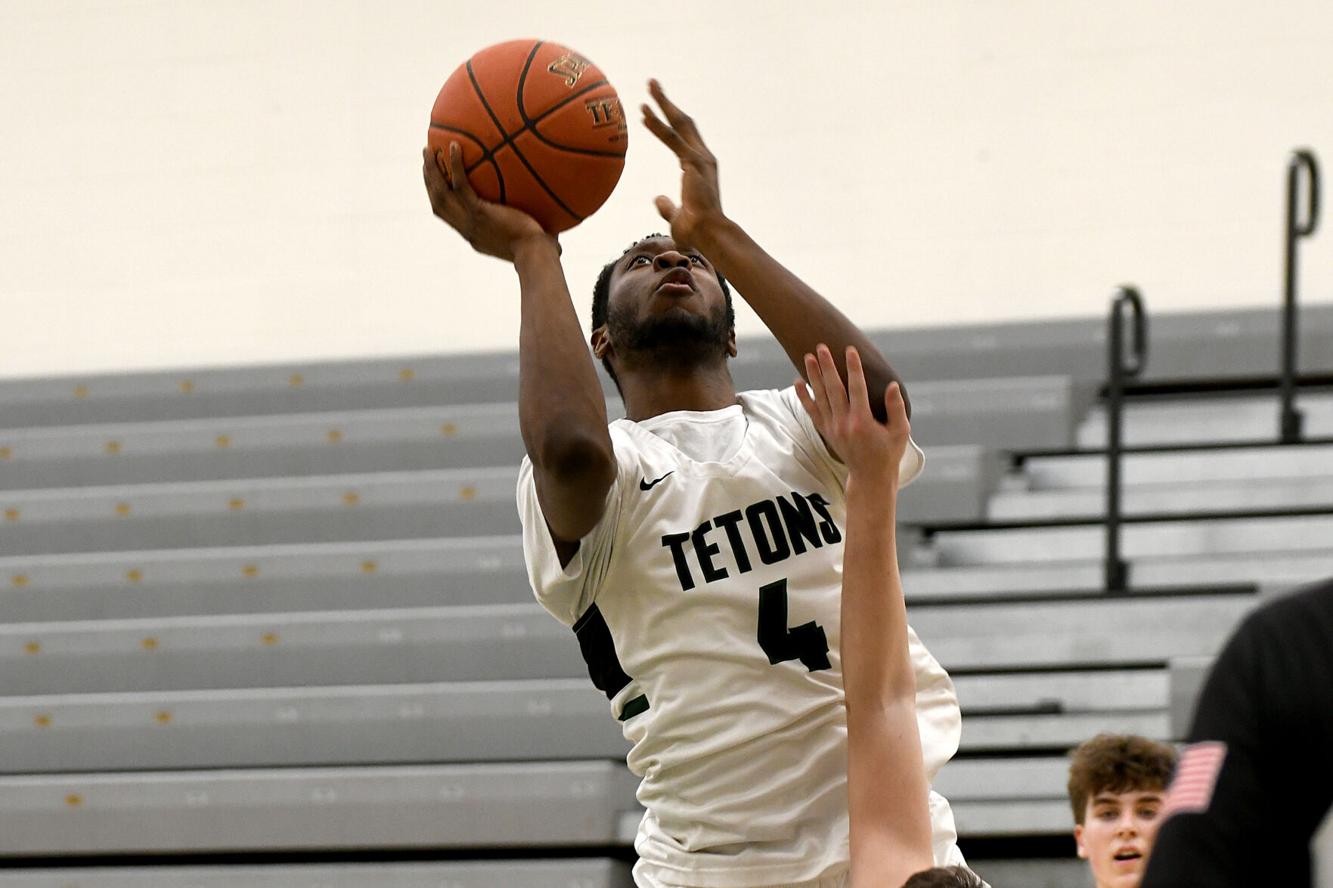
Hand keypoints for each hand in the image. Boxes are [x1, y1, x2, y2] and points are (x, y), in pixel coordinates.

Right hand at [422, 144, 554, 261]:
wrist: (536, 255)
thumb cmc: (541, 251)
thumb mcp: (531, 237)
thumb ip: (533, 225)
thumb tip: (552, 216)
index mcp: (475, 235)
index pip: (450, 217)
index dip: (441, 199)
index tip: (438, 182)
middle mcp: (467, 229)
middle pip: (437, 203)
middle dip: (429, 181)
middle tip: (427, 159)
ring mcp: (470, 221)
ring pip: (440, 193)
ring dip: (431, 170)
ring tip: (428, 149)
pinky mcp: (478, 212)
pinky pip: (461, 184)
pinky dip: (455, 165)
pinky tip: (454, 145)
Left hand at [641, 79, 725, 247]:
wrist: (710, 235)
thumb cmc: (696, 231)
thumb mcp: (676, 217)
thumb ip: (666, 206)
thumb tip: (657, 199)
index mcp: (700, 167)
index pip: (683, 137)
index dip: (669, 121)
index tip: (653, 108)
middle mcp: (704, 157)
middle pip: (684, 121)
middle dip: (667, 101)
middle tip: (652, 83)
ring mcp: (700, 158)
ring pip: (680, 123)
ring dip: (663, 102)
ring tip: (649, 85)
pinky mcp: (693, 163)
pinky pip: (672, 139)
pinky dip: (658, 125)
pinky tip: (644, 114)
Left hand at [795, 345, 909, 484]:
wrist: (869, 477)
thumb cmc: (888, 452)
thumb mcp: (900, 432)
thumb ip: (896, 408)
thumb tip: (892, 385)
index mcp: (862, 422)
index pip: (857, 388)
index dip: (853, 368)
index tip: (849, 350)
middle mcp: (844, 423)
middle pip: (833, 389)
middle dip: (827, 366)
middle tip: (821, 347)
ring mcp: (832, 428)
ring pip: (820, 397)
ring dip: (813, 376)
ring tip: (808, 357)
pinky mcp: (826, 432)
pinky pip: (812, 411)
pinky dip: (804, 397)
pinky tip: (797, 381)